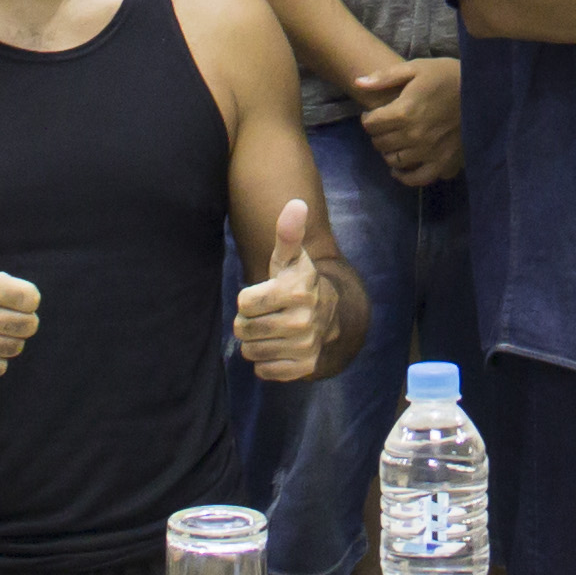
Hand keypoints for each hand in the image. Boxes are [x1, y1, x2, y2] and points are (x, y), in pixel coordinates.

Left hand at [231, 199, 332, 382]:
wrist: (330, 315)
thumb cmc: (297, 283)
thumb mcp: (290, 258)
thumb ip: (288, 233)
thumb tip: (296, 203)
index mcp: (296, 290)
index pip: (244, 302)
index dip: (248, 299)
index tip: (263, 295)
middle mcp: (303, 320)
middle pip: (244, 329)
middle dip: (248, 323)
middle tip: (264, 315)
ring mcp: (304, 346)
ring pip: (251, 351)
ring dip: (255, 342)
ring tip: (270, 330)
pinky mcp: (303, 368)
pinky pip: (264, 370)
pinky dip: (266, 362)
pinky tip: (278, 347)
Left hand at [350, 55, 464, 189]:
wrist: (484, 92)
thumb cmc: (449, 76)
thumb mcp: (417, 68)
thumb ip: (385, 77)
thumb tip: (357, 82)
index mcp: (404, 112)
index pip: (370, 124)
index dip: (368, 118)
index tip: (374, 114)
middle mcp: (413, 136)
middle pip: (380, 143)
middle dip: (378, 134)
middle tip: (386, 127)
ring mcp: (428, 153)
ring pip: (394, 161)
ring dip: (389, 152)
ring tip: (395, 143)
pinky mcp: (444, 163)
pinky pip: (418, 179)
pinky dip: (406, 177)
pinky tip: (402, 170)